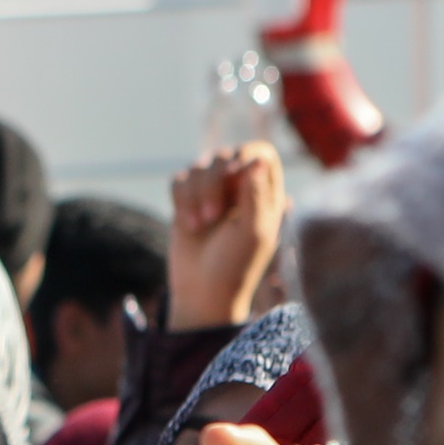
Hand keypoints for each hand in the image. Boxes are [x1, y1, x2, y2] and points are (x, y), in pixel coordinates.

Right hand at [169, 141, 290, 329]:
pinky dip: (180, 201)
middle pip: (224, 156)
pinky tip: (188, 226)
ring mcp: (212, 191)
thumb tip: (257, 160)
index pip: (259, 152)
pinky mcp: (187, 200)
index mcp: (265, 191)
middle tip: (213, 216)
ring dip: (195, 196)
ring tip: (200, 226)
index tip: (234, 173)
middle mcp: (240, 186)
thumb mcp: (253, 232)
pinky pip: (178, 180)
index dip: (245, 155)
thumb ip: (256, 195)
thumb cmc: (236, 265)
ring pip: (197, 167)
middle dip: (213, 183)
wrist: (203, 292)